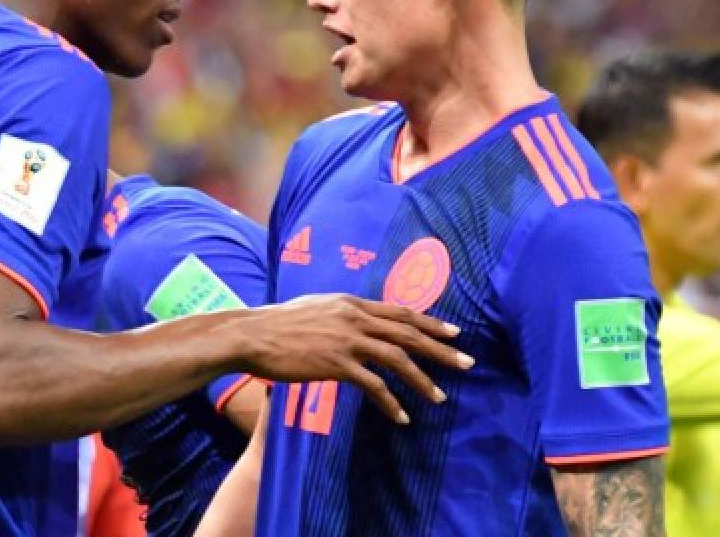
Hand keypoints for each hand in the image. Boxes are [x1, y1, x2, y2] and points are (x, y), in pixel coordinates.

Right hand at [234, 294, 472, 424]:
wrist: (253, 335)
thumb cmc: (278, 324)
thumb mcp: (315, 308)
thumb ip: (339, 313)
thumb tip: (354, 319)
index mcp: (351, 303)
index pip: (400, 312)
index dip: (429, 323)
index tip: (452, 333)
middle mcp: (354, 317)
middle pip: (407, 332)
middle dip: (440, 349)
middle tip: (466, 362)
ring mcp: (347, 339)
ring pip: (397, 358)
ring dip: (422, 379)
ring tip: (440, 397)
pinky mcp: (336, 363)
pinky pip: (374, 385)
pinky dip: (391, 402)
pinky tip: (401, 416)